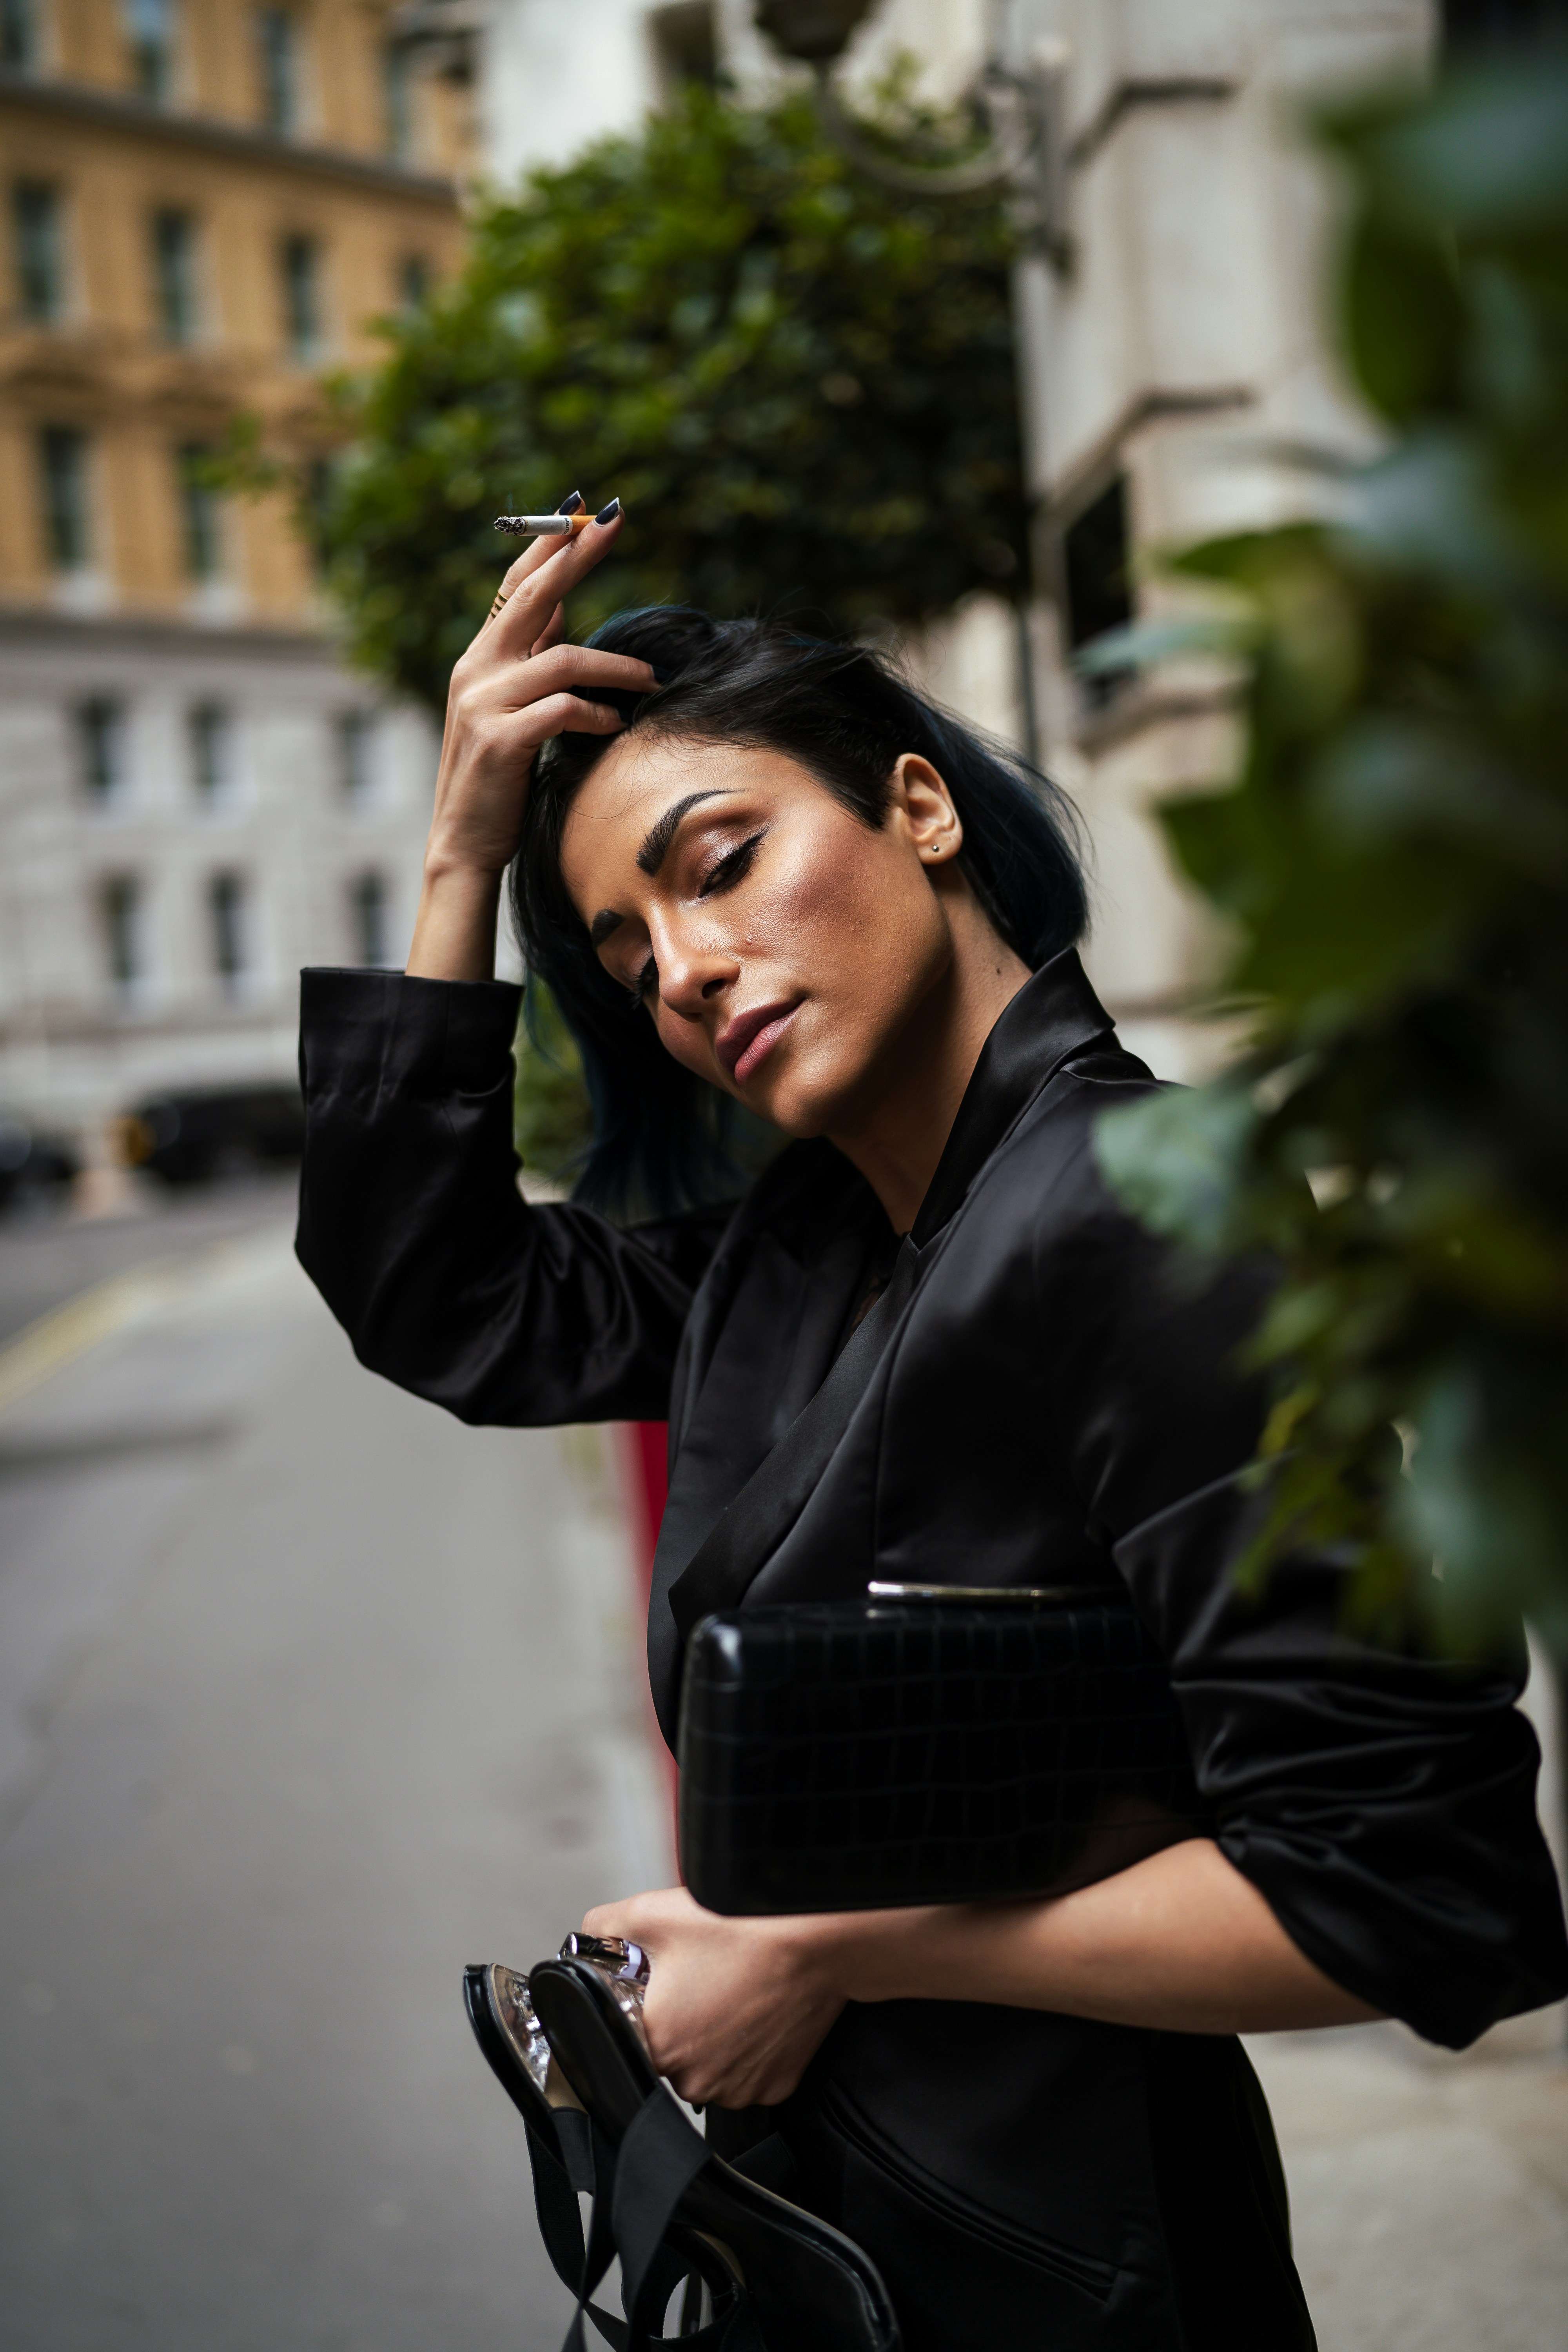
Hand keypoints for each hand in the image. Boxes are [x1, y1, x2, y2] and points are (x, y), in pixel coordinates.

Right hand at [406, 503, 654, 979]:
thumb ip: (531, 657)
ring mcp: (483, 703)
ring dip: (615, 666)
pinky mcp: (500, 740)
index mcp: (480, 658)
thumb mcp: (514, 707)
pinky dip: (596, 714)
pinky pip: (562, 709)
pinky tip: (614, 726)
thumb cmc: (499, 780)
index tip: (584, 509)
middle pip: (535, 596)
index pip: (516, 584)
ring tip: (652, 678)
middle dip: (578, 555)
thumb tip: (562, 606)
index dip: (549, 544)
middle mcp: (476, 670)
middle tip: (615, 521)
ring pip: (562, 657)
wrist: (465, 844)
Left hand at [581, 1886, 848, 2109]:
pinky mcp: (774, 2087)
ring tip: (731, 1987)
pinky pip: (744, 2070)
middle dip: (675, 2016)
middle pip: (666, 2051)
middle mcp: (697, 2080)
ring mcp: (739, 2089)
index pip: (624, 2034)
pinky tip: (754, 2007)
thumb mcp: (655, 1911)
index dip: (638, 2001)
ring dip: (711, 2034)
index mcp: (660, 2044)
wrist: (820, 1939)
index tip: (656, 1981)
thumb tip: (586, 1942)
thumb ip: (602, 1928)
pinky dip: (745, 2045)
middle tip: (699, 1976)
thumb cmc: (745, 1927)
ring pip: (706, 2065)